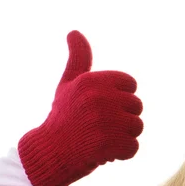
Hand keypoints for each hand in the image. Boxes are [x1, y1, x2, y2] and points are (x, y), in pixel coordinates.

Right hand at [18, 31, 143, 185]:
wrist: (48, 153)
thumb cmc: (63, 117)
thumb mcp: (68, 84)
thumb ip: (78, 59)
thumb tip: (74, 31)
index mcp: (92, 81)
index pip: (131, 85)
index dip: (120, 98)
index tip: (102, 107)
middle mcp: (99, 98)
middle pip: (137, 106)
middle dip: (123, 118)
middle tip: (100, 126)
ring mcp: (104, 121)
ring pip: (137, 127)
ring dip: (123, 136)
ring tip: (101, 138)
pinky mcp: (108, 144)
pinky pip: (132, 147)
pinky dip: (121, 153)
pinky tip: (103, 152)